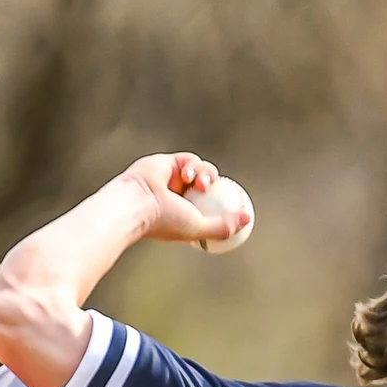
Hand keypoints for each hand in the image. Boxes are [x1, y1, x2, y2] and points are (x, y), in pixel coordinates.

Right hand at [121, 152, 247, 247]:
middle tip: (219, 192)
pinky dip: (194, 165)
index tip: (239, 206)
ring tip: (202, 184)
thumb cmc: (165, 221)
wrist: (138, 204)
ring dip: (207, 174)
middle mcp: (179, 196)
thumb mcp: (198, 227)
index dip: (226, 205)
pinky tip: (188, 175)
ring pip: (203, 170)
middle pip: (210, 186)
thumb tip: (248, 219)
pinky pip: (190, 159)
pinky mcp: (168, 163)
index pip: (212, 206)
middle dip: (218, 187)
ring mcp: (173, 179)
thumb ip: (223, 226)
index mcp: (185, 214)